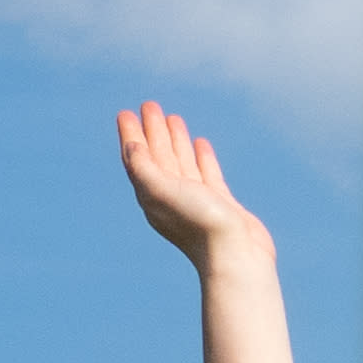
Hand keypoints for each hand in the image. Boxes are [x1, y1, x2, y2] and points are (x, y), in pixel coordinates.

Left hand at [117, 103, 262, 266]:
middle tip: (150, 105)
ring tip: (173, 117)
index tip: (126, 113)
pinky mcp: (219, 203)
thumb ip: (144, 168)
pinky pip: (206, 173)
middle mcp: (171, 197)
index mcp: (153, 195)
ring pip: (181, 162)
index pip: (137, 159)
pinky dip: (201, 157)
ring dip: (175, 140)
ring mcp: (196, 200)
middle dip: (152, 131)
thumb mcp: (163, 192)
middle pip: (157, 156)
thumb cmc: (199, 224)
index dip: (130, 135)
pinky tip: (201, 143)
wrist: (236, 257)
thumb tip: (130, 146)